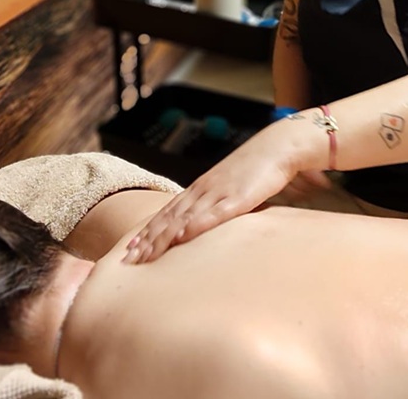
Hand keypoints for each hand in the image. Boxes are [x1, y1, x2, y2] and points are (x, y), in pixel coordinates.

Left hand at [122, 118, 319, 263]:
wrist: (278, 147)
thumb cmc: (258, 169)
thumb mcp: (233, 189)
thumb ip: (219, 205)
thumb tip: (210, 225)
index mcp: (201, 187)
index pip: (168, 212)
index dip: (148, 231)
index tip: (131, 248)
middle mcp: (203, 190)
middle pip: (168, 218)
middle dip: (147, 240)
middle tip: (128, 260)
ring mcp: (218, 193)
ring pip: (183, 218)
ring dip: (162, 238)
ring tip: (145, 256)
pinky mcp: (238, 198)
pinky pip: (213, 214)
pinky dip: (195, 226)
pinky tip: (181, 237)